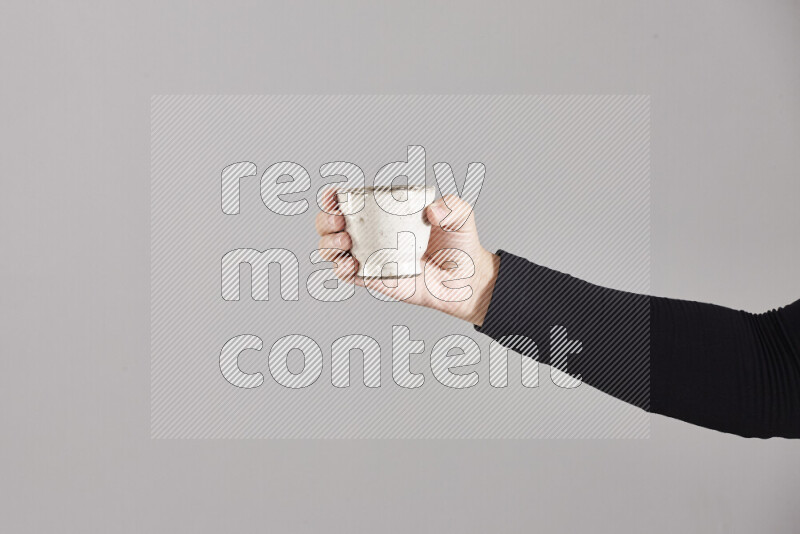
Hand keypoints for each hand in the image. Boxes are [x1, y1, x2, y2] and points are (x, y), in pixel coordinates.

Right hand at [314, 190, 499, 325]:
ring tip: (344, 242)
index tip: (333, 197)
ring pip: (331, 250)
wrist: (467, 277)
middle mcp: (371, 234)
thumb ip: (451, 206)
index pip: (349, 202)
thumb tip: (432, 211)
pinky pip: (348, 276)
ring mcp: (370, 257)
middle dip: (324, 221)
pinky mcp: (374, 279)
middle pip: (330, 225)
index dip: (332, 198)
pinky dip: (341, 269)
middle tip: (339, 222)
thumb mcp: (460, 214)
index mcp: (383, 214)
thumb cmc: (459, 243)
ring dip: (327, 244)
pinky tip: (349, 265)